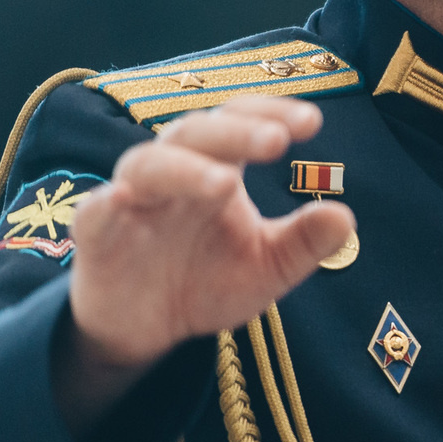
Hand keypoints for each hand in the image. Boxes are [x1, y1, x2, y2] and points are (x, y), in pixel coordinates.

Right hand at [57, 97, 352, 429]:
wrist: (147, 329)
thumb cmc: (207, 281)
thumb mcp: (266, 268)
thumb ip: (303, 242)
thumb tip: (346, 216)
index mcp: (218, 168)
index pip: (242, 121)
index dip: (272, 113)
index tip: (312, 124)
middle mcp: (174, 171)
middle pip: (198, 131)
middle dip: (237, 132)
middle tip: (276, 140)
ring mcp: (131, 198)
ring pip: (149, 163)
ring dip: (185, 168)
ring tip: (224, 184)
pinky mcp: (96, 233)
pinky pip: (96, 210)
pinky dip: (108, 203)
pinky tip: (123, 200)